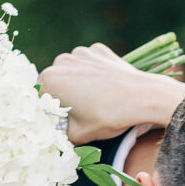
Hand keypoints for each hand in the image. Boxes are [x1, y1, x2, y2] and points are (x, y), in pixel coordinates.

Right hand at [39, 44, 184, 144]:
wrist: (143, 97)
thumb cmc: (107, 117)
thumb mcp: (78, 135)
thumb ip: (59, 134)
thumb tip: (54, 133)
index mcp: (49, 80)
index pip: (41, 99)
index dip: (51, 112)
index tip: (63, 122)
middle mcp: (61, 61)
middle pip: (56, 83)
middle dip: (64, 97)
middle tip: (82, 113)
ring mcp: (81, 52)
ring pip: (72, 72)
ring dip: (79, 84)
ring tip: (96, 101)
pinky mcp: (98, 50)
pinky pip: (90, 64)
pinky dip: (94, 74)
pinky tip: (106, 87)